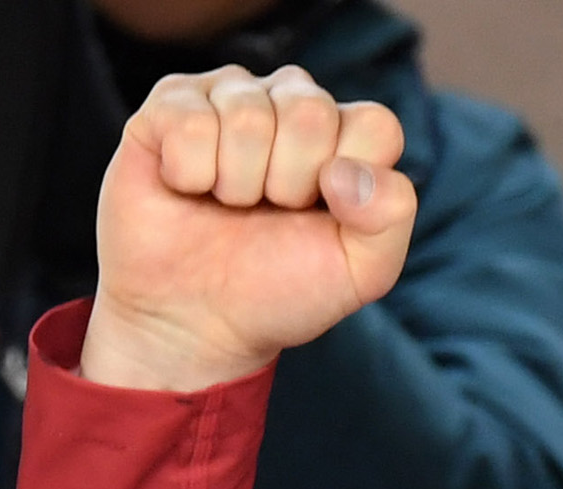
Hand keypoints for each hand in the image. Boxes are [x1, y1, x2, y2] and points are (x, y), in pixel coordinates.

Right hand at [81, 65, 416, 392]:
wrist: (194, 319)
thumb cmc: (280, 288)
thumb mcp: (361, 271)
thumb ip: (391, 215)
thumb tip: (346, 169)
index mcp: (350, 138)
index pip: (376, 125)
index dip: (351, 183)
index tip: (324, 216)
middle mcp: (294, 104)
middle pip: (310, 111)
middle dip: (290, 183)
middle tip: (270, 212)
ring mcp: (233, 96)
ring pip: (248, 115)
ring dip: (238, 184)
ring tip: (229, 205)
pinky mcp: (171, 102)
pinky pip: (189, 120)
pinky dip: (190, 173)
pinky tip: (189, 188)